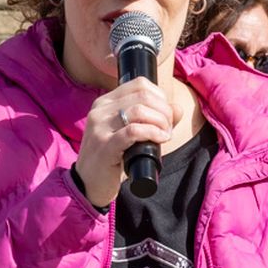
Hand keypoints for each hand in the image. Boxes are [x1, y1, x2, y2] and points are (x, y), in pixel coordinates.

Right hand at [75, 79, 180, 207]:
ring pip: (139, 110)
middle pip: (143, 95)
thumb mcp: (132, 134)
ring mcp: (99, 127)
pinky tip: (160, 140)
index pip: (140, 84)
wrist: (88, 183)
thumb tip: (178, 108)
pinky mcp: (104, 146)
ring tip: (165, 135)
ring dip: (160, 122)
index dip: (160, 97)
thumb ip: (155, 119)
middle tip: (168, 128)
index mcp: (105, 102)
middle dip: (164, 111)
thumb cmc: (113, 158)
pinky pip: (133, 131)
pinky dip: (153, 133)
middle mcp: (100, 110)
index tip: (166, 116)